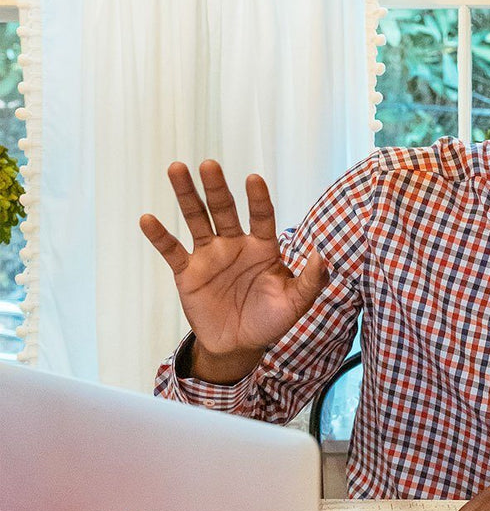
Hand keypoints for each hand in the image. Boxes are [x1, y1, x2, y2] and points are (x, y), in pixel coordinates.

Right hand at [140, 160, 326, 380]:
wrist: (239, 345)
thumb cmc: (271, 320)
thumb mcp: (295, 303)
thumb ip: (310, 280)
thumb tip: (321, 255)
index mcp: (263, 247)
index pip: (261, 216)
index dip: (258, 199)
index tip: (254, 179)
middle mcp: (235, 244)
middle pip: (224, 209)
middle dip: (216, 188)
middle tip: (209, 164)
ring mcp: (209, 255)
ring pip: (196, 219)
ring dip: (186, 195)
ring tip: (177, 169)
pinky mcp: (187, 272)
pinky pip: (172, 250)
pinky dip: (160, 236)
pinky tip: (147, 219)